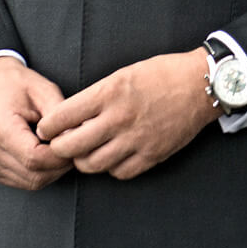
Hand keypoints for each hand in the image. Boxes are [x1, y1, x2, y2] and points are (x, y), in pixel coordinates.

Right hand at [0, 55, 72, 189]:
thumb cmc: (19, 86)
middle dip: (60, 165)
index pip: (35, 158)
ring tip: (57, 146)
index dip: (61, 156)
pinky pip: (25, 182)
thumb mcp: (44, 91)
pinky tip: (44, 153)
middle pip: (36, 175)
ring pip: (33, 182)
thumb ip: (61, 117)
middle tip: (71, 145)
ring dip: (53, 170)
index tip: (73, 141)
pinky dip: (41, 172)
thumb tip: (79, 140)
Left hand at [34, 48, 213, 179]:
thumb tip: (70, 118)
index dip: (48, 126)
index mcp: (108, 93)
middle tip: (59, 145)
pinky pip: (120, 173)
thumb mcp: (121, 74)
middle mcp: (119, 118)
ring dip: (83, 160)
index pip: (63, 117)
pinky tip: (111, 157)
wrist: (200, 86)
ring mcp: (136, 140)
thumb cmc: (159, 74)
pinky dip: (111, 168)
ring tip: (84, 152)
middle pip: (72, 146)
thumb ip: (96, 97)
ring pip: (93, 164)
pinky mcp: (152, 155)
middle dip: (59, 148)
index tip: (46, 128)